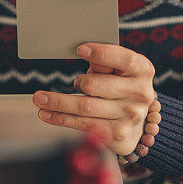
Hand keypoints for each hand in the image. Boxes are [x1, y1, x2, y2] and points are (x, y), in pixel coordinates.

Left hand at [32, 43, 156, 155]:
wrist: (139, 123)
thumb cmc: (123, 86)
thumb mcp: (121, 70)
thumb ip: (107, 62)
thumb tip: (87, 55)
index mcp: (143, 70)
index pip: (123, 59)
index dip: (101, 53)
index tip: (80, 49)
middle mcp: (140, 93)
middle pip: (97, 85)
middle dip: (78, 82)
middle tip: (71, 81)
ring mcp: (129, 116)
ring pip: (85, 107)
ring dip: (57, 103)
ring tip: (39, 99)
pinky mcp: (117, 134)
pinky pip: (82, 125)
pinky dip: (61, 119)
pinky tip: (46, 114)